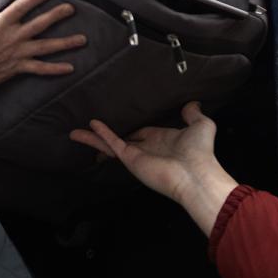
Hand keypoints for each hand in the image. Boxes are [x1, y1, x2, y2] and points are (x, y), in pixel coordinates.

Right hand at [0, 0, 85, 128]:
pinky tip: (70, 67)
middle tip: (71, 9)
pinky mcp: (18, 68)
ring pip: (46, 46)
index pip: (22, 6)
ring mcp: (17, 53)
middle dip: (57, 15)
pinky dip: (55, 69)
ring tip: (82, 39)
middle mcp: (13, 37)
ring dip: (65, 43)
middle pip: (40, 24)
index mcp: (0, 23)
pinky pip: (40, 68)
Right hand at [70, 102, 238, 234]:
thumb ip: (194, 114)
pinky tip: (90, 126)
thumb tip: (192, 103)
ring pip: (110, 143)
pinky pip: (113, 144)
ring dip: (93, 138)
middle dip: (106, 134)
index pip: (143, 132)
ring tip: (75, 132)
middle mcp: (147, 148)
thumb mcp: (202, 126)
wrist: (196, 174)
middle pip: (122, 138)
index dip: (133, 127)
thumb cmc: (201, 152)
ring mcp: (137, 155)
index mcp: (163, 140)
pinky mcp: (130, 159)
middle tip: (90, 126)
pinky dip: (101, 135)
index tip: (122, 120)